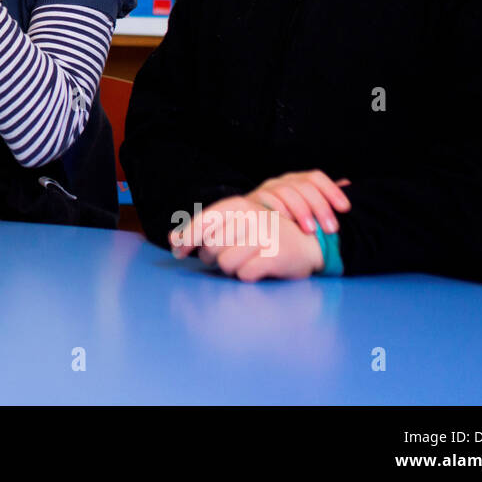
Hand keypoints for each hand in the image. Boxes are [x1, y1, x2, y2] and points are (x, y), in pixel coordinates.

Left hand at [170, 195, 324, 280]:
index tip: (178, 253)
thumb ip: (203, 230)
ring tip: (246, 260)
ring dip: (232, 268)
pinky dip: (248, 275)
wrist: (308, 244)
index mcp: (237, 205)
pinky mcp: (275, 255)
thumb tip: (172, 240)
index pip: (202, 223)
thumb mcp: (234, 224)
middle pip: (211, 247)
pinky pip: (244, 274)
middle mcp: (250, 216)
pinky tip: (259, 268)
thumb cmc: (264, 235)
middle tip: (229, 255)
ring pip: (225, 263)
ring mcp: (264, 235)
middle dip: (213, 257)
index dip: (186, 240)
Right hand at [250, 170, 350, 235]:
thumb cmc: (286, 217)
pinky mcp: (253, 199)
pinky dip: (280, 211)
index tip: (345, 208)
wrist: (253, 223)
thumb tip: (347, 183)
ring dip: (301, 211)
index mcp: (297, 180)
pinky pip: (268, 201)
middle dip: (320, 207)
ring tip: (311, 230)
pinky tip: (289, 224)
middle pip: (304, 186)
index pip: (316, 178)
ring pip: (287, 192)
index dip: (332, 191)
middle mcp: (283, 181)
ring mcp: (267, 188)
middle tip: (332, 229)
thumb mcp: (306, 206)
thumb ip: (324, 196)